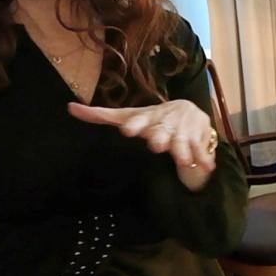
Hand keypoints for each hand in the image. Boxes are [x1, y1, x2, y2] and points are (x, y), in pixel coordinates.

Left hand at [68, 100, 216, 172]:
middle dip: (159, 137)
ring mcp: (183, 132)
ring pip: (182, 142)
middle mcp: (165, 124)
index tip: (127, 130)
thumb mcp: (128, 116)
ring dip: (182, 149)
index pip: (139, 120)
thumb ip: (101, 115)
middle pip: (161, 131)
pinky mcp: (198, 140)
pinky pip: (201, 151)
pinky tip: (206, 167)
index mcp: (147, 118)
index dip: (134, 124)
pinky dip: (204, 159)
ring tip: (181, 159)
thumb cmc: (152, 119)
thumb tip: (69, 108)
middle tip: (156, 144)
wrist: (190, 113)